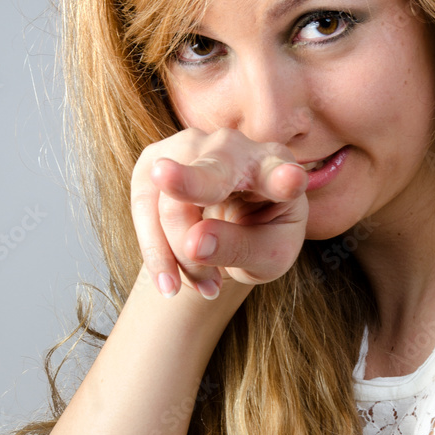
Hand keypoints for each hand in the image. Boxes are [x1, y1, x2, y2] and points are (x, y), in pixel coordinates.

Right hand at [131, 127, 308, 298]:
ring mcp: (191, 147)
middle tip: (163, 176)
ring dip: (178, 254)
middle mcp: (235, 147)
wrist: (230, 231)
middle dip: (189, 179)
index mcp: (276, 168)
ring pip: (170, 201)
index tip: (291, 181)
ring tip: (207, 287)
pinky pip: (144, 207)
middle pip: (211, 169)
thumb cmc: (261, 238)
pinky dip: (155, 250)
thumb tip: (193, 244)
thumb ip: (240, 248)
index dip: (283, 179)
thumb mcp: (267, 257)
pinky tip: (172, 280)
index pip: (279, 174)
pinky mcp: (154, 160)